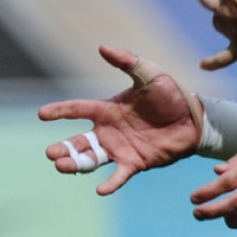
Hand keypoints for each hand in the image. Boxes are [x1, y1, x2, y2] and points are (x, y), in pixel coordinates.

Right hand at [38, 45, 202, 194]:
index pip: (79, 109)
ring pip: (91, 159)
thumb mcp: (150, 74)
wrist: (194, 119)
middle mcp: (109, 131)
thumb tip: (102, 47)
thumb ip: (128, 62)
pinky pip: (119, 175)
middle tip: (50, 153)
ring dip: (75, 164)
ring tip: (61, 166)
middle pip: (79, 142)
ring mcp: (120, 148)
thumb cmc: (171, 95)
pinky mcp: (135, 163)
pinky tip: (101, 190)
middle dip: (63, 148)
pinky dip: (110, 183)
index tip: (42, 114)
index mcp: (109, 109)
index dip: (60, 111)